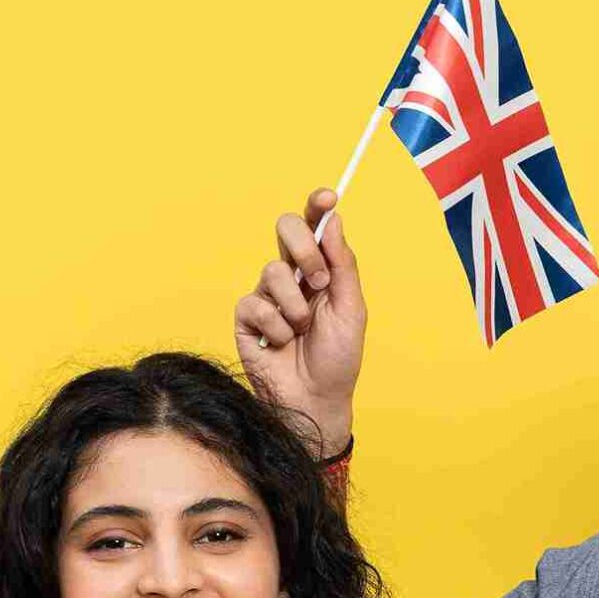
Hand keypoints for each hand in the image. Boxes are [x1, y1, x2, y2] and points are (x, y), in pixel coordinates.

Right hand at [233, 188, 364, 456]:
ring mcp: (266, 295)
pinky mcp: (247, 318)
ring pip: (272, 271)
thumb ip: (343, 264)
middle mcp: (292, 276)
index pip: (314, 226)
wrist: (317, 400)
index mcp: (320, 270)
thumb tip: (334, 219)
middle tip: (320, 281)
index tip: (328, 197)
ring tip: (302, 331)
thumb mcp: (351, 309)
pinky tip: (281, 343)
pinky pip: (255, 304)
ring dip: (295, 305)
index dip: (317, 206)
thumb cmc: (337, 358)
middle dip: (304, 251)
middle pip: (285, 229)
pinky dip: (276, 326)